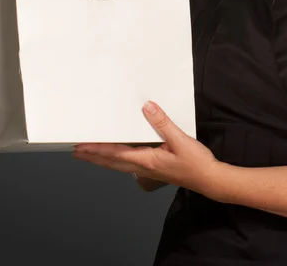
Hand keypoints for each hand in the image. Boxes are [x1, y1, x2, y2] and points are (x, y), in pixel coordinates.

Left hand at [73, 101, 221, 197]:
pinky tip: (119, 152)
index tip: (80, 146)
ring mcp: (148, 169)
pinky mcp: (155, 168)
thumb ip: (162, 123)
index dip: (96, 150)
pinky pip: (130, 162)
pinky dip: (118, 157)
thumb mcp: (180, 140)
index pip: (115, 154)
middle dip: (94, 156)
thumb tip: (146, 107)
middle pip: (112, 162)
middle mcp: (143, 167)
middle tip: (77, 151)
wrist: (209, 179)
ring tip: (91, 152)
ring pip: (119, 163)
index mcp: (146, 160)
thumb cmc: (195, 163)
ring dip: (103, 158)